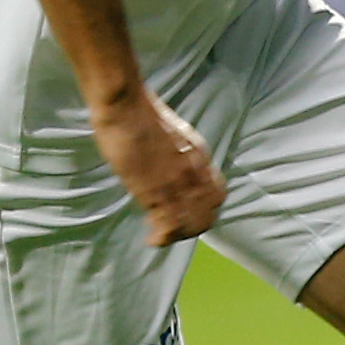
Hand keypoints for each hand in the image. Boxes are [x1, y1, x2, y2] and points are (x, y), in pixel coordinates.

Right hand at [92, 90, 224, 246]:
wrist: (126, 106)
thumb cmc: (139, 113)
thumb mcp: (172, 133)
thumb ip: (176, 152)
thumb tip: (170, 163)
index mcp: (199, 155)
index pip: (218, 194)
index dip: (206, 210)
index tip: (188, 214)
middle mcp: (194, 172)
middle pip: (207, 214)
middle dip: (192, 228)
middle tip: (173, 231)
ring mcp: (176, 182)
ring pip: (190, 223)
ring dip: (177, 235)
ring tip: (160, 236)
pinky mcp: (155, 190)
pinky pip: (168, 225)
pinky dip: (161, 238)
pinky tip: (151, 239)